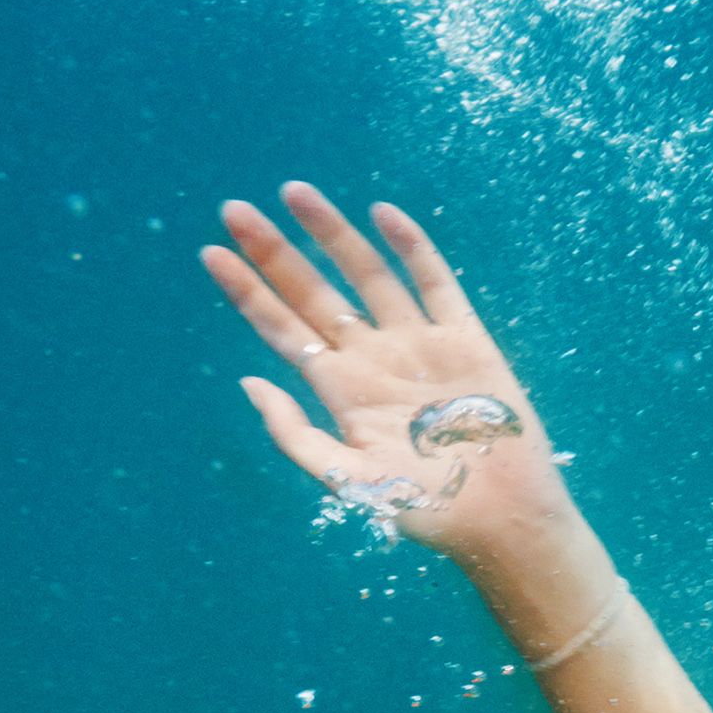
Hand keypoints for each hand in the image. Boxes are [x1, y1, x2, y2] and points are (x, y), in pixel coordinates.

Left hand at [206, 183, 569, 565]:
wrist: (502, 520)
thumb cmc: (426, 509)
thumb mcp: (347, 482)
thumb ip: (296, 435)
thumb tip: (249, 382)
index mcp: (340, 390)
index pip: (283, 328)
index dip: (247, 291)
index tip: (211, 253)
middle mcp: (372, 358)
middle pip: (313, 291)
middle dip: (274, 251)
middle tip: (233, 209)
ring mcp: (418, 343)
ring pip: (366, 273)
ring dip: (330, 233)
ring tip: (293, 192)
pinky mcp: (465, 339)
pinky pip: (435, 282)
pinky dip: (411, 247)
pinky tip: (381, 213)